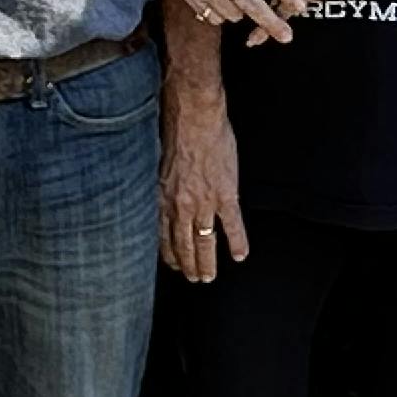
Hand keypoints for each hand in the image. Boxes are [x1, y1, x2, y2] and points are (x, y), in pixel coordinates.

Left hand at [162, 104, 248, 281]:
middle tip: (194, 278)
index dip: (169, 255)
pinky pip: (233, 225)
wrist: (194, 118)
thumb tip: (161, 198)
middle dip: (189, 266)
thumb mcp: (157, 164)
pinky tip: (240, 255)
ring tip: (209, 277)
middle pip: (184, 245)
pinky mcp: (226, 194)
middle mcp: (181, 206)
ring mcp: (204, 203)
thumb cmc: (175, 132)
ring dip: (207, 262)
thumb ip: (161, 186)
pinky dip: (237, 242)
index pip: (164, 237)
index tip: (174, 264)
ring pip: (205, 241)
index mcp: (163, 198)